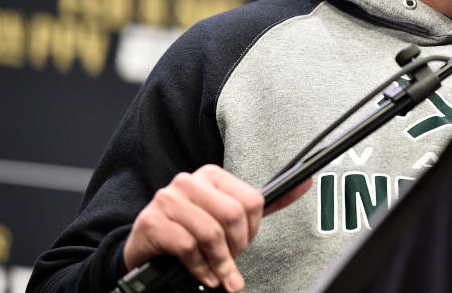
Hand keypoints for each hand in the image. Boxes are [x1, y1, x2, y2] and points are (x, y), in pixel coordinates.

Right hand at [123, 164, 310, 291]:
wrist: (146, 248)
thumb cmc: (190, 231)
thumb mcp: (226, 216)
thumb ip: (261, 205)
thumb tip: (305, 184)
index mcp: (211, 175)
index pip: (251, 199)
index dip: (253, 229)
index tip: (245, 242)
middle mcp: (188, 181)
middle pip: (233, 215)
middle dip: (237, 246)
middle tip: (232, 261)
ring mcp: (168, 199)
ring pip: (211, 233)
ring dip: (220, 262)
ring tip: (221, 274)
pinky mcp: (152, 222)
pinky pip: (188, 248)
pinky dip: (201, 269)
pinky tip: (204, 275)